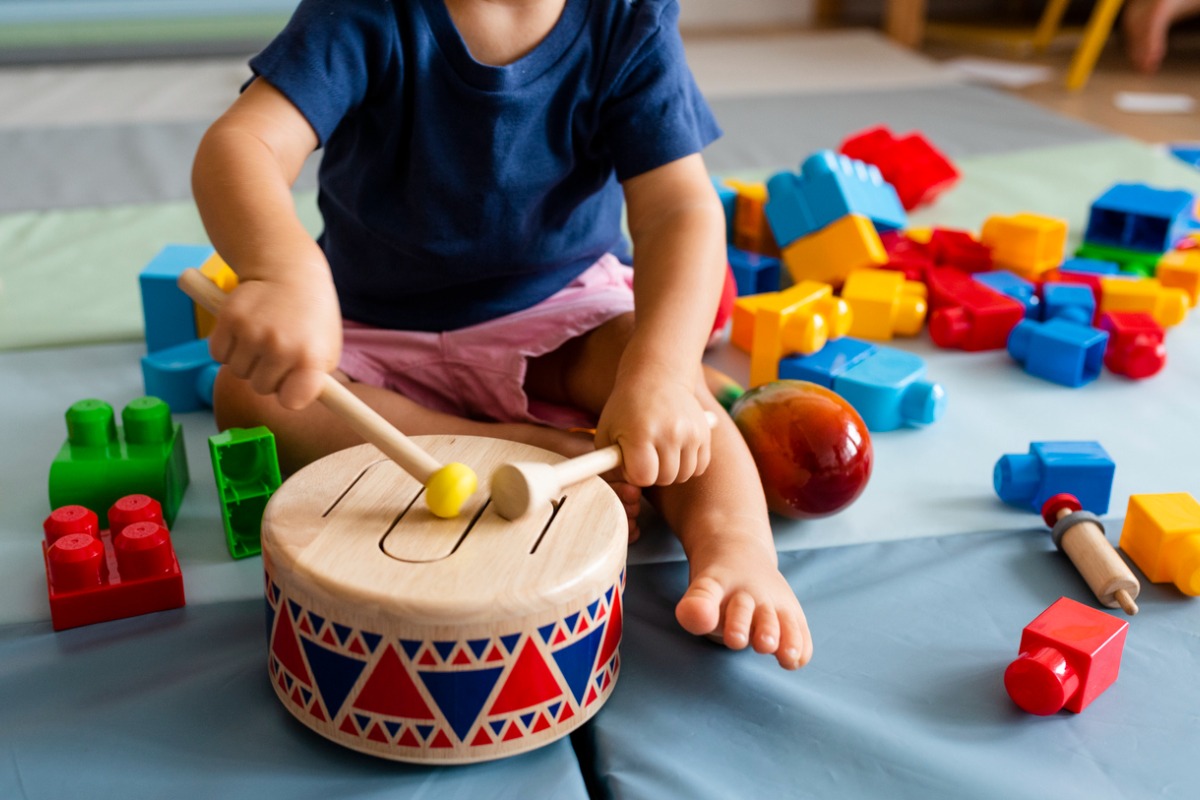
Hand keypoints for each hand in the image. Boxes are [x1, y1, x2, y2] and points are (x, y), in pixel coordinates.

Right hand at [207, 272, 341, 409]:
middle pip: (261, 389)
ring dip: (247, 360)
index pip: (291, 402)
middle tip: (277, 351)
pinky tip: (245, 329)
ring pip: (238, 372)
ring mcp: (253, 333)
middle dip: (267, 375)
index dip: (288, 395)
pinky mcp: (229, 318)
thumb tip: (297, 405)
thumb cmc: (311, 317)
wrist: (290, 272)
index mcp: (311, 358)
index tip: (290, 384)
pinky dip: (227, 347)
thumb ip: (315, 380)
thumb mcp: (327, 348)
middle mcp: (281, 347)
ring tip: (263, 337)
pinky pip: (218, 354)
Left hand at [595, 372, 711, 487]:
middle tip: (644, 454)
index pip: (643, 477)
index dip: (634, 473)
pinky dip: (688, 465)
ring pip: (683, 475)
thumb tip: (626, 487)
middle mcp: (670, 432)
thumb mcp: (606, 432)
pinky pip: (699, 467)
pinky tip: (675, 451)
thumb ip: (609, 464)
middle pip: (664, 478)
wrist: (657, 376)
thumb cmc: (625, 408)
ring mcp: (691, 433)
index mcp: (641, 432)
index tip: (630, 459)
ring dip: (670, 470)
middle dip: (652, 473)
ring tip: (659, 452)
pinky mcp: (705, 433)